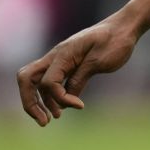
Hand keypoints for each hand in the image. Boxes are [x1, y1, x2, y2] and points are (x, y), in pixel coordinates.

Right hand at [17, 16, 139, 125]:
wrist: (123, 28)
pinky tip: (60, 108)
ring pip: (36, 82)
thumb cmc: (115, 41)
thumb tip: (67, 98)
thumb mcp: (99, 62)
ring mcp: (59, 60)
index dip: (60, 98)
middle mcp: (55, 57)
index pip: (47, 82)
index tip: (80, 106)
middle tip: (44, 122)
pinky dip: (51, 96)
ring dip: (39, 102)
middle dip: (30, 102)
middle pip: (27, 79)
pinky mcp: (67, 64)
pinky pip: (50, 81)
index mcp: (63, 54)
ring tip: (51, 119)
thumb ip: (80, 78)